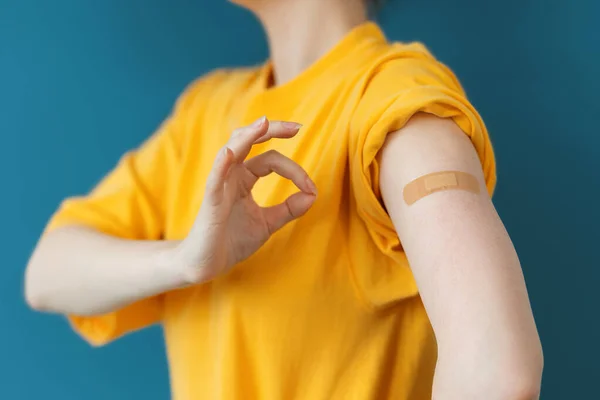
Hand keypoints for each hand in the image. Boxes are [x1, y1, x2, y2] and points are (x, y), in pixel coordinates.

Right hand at [176, 117, 316, 282]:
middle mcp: (231, 175)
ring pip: (232, 151)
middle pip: (250, 141)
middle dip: (272, 130)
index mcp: (244, 178)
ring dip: (248, 136)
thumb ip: (289, 209)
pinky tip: (230, 153)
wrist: (207, 264)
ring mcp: (219, 185)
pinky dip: (222, 164)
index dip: (295, 171)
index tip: (310, 188)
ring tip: (264, 123)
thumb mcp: (268, 223)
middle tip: (297, 126)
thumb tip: (313, 194)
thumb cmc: (232, 240)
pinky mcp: (210, 202)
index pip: (272, 160)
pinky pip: (215, 179)